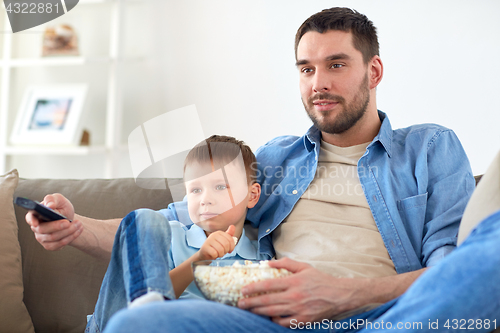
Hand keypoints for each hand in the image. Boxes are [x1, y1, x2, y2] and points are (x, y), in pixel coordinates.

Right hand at [25, 193, 82, 250]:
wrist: (70, 219)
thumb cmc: (62, 208)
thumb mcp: (60, 200)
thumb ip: (53, 199)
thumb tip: (50, 205)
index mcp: (36, 214)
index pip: (30, 218)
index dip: (31, 221)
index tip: (36, 223)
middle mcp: (36, 227)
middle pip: (43, 229)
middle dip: (57, 226)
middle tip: (68, 222)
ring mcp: (42, 237)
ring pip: (53, 238)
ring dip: (68, 231)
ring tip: (79, 224)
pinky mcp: (50, 245)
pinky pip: (59, 244)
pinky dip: (70, 237)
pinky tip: (78, 231)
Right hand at [198, 225, 235, 259]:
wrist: (204, 253)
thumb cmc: (216, 247)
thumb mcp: (223, 241)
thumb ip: (229, 235)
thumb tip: (232, 226)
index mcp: (219, 233)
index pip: (230, 239)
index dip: (232, 247)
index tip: (229, 250)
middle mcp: (213, 235)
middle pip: (226, 244)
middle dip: (226, 251)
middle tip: (223, 252)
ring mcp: (208, 240)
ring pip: (220, 250)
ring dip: (221, 254)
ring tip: (218, 254)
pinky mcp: (204, 247)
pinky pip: (214, 253)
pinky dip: (215, 256)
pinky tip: (213, 255)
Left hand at [237, 257, 367, 326]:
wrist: (339, 295)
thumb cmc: (321, 280)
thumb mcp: (304, 267)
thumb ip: (286, 263)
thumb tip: (268, 263)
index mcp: (294, 281)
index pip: (268, 285)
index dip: (253, 288)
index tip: (243, 290)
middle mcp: (295, 296)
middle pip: (267, 301)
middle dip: (251, 302)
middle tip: (240, 303)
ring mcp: (299, 310)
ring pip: (273, 312)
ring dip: (258, 311)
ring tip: (249, 310)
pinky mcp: (303, 320)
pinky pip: (284, 323)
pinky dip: (275, 320)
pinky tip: (269, 316)